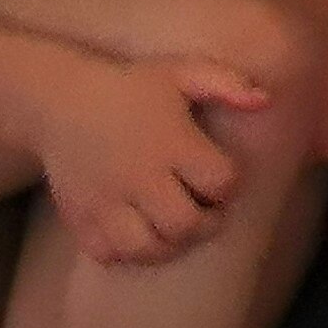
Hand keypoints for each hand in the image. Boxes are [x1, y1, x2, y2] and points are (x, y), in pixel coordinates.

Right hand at [36, 50, 264, 266]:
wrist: (60, 101)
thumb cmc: (130, 86)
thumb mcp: (181, 72)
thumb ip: (227, 83)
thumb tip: (267, 100)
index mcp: (171, 142)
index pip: (220, 181)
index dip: (230, 185)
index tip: (224, 180)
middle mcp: (139, 176)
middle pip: (185, 225)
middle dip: (206, 225)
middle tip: (208, 214)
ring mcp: (107, 201)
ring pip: (146, 249)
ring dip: (170, 246)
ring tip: (176, 229)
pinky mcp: (81, 218)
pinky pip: (108, 254)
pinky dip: (127, 253)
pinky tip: (139, 234)